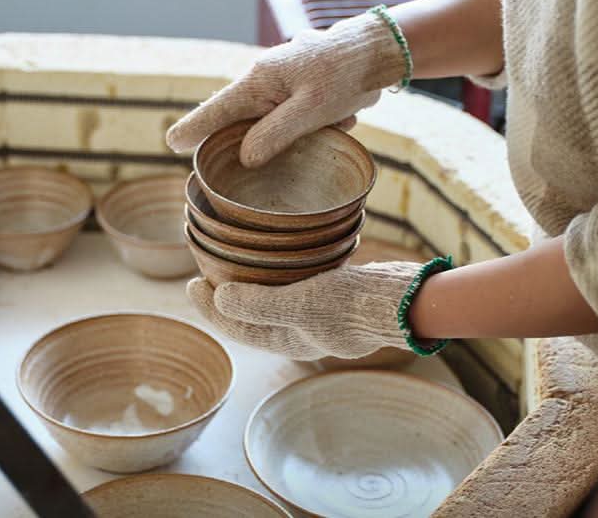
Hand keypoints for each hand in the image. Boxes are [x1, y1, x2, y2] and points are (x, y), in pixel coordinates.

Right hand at [166, 12, 404, 166]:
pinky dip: (321, 123)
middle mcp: (266, 80)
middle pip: (247, 120)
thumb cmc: (343, 76)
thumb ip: (275, 134)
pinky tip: (343, 113)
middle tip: (285, 138)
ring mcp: (284, 84)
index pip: (218, 109)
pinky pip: (302, 119)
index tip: (173, 142)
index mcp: (260, 81)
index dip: (195, 128)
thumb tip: (244, 157)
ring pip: (281, 123)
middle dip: (268, 137)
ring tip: (335, 115)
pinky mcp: (303, 90)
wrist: (378, 51)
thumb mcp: (310, 110)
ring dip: (306, 129)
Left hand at [186, 262, 418, 359]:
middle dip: (227, 299)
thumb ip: (260, 305)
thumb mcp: (303, 304)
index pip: (239, 329)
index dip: (211, 310)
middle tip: (204, 274)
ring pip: (274, 301)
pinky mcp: (336, 294)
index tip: (191, 285)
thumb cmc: (355, 306)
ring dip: (252, 285)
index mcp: (290, 340)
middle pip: (253, 316)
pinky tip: (277, 258)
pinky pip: (296, 286)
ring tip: (233, 265)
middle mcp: (302, 331)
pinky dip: (279, 275)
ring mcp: (320, 314)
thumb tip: (219, 299)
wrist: (407, 299)